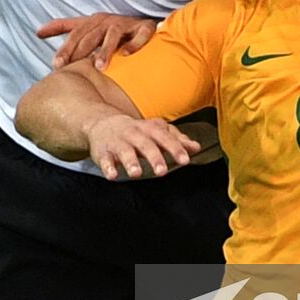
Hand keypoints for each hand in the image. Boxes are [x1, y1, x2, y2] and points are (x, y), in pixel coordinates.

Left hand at [37, 14, 156, 69]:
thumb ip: (63, 27)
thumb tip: (38, 31)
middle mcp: (108, 21)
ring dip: (105, 50)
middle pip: (91, 35)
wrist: (144, 24)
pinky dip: (134, 44)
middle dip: (80, 51)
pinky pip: (140, 35)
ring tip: (99, 67)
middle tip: (72, 68)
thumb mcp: (87, 25)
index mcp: (93, 21)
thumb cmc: (112, 27)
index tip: (56, 65)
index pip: (75, 34)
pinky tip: (126, 55)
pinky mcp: (145, 27)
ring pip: (113, 35)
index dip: (65, 49)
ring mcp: (126, 24)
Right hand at [85, 114, 200, 179]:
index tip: (185, 160)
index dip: (175, 148)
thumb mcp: (156, 131)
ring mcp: (118, 142)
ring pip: (124, 151)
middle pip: (145, 144)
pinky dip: (108, 167)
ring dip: (130, 162)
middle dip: (154, 157)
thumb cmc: (136, 131)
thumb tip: (196, 147)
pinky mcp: (103, 152)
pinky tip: (113, 176)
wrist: (102, 123)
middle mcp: (134, 134)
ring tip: (136, 173)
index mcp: (149, 129)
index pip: (164, 138)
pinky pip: (105, 159)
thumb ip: (176, 139)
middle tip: (162, 171)